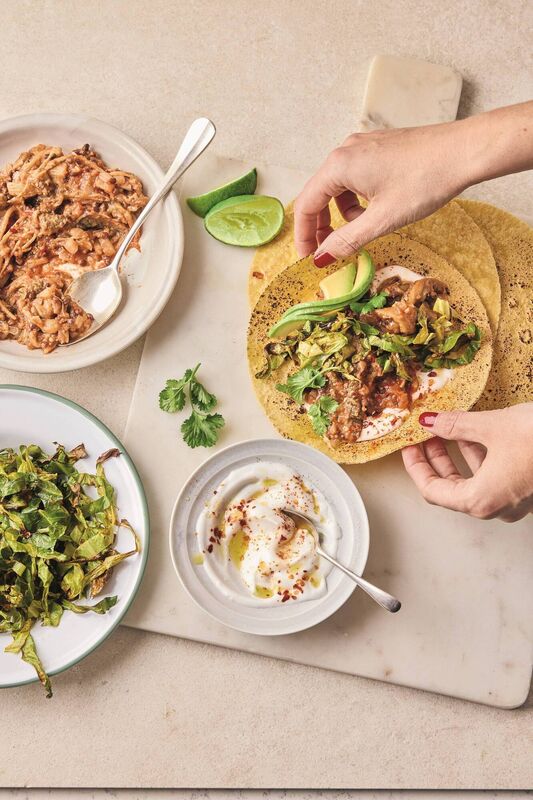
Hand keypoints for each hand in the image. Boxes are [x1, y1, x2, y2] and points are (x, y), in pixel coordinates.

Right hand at [294, 102, 532, 264]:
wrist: (464, 150)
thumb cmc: (425, 181)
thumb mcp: (382, 220)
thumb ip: (347, 240)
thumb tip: (322, 258)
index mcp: (339, 166)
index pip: (306, 205)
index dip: (304, 236)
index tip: (309, 259)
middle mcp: (345, 151)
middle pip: (319, 195)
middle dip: (322, 226)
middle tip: (330, 252)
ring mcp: (362, 146)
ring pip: (339, 187)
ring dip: (344, 214)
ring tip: (366, 229)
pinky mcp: (378, 148)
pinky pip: (356, 177)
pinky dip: (359, 199)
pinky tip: (379, 208)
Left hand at [401, 404, 532, 522]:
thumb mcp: (490, 426)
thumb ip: (454, 425)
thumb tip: (431, 422)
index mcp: (480, 501)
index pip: (432, 490)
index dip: (416, 466)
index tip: (408, 447)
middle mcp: (496, 508)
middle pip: (451, 488)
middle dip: (434, 459)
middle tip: (423, 436)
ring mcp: (513, 501)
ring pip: (473, 481)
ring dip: (458, 455)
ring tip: (446, 430)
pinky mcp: (526, 489)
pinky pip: (493, 478)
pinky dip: (479, 458)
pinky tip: (474, 436)